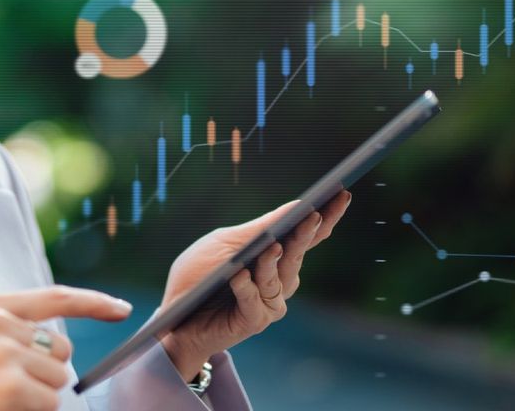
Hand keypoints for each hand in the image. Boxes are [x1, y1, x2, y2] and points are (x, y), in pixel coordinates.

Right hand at [0, 285, 131, 410]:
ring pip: (58, 378)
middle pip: (62, 348)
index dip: (95, 302)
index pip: (56, 297)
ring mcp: (2, 351)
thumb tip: (60, 343)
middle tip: (1, 387)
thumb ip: (12, 331)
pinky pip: (50, 402)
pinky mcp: (8, 382)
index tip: (122, 308)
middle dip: (46, 372)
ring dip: (37, 396)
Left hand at [157, 189, 352, 380]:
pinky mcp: (253, 321)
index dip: (327, 215)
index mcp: (276, 255)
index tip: (341, 193)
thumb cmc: (199, 275)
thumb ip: (259, 230)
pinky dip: (245, 287)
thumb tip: (298, 205)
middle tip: (313, 214)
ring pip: (278, 278)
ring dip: (273, 261)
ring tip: (272, 244)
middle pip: (297, 253)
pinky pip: (253, 301)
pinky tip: (238, 275)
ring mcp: (269, 303)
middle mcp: (280, 279)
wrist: (173, 317)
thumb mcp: (226, 243)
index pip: (308, 235)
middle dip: (305, 233)